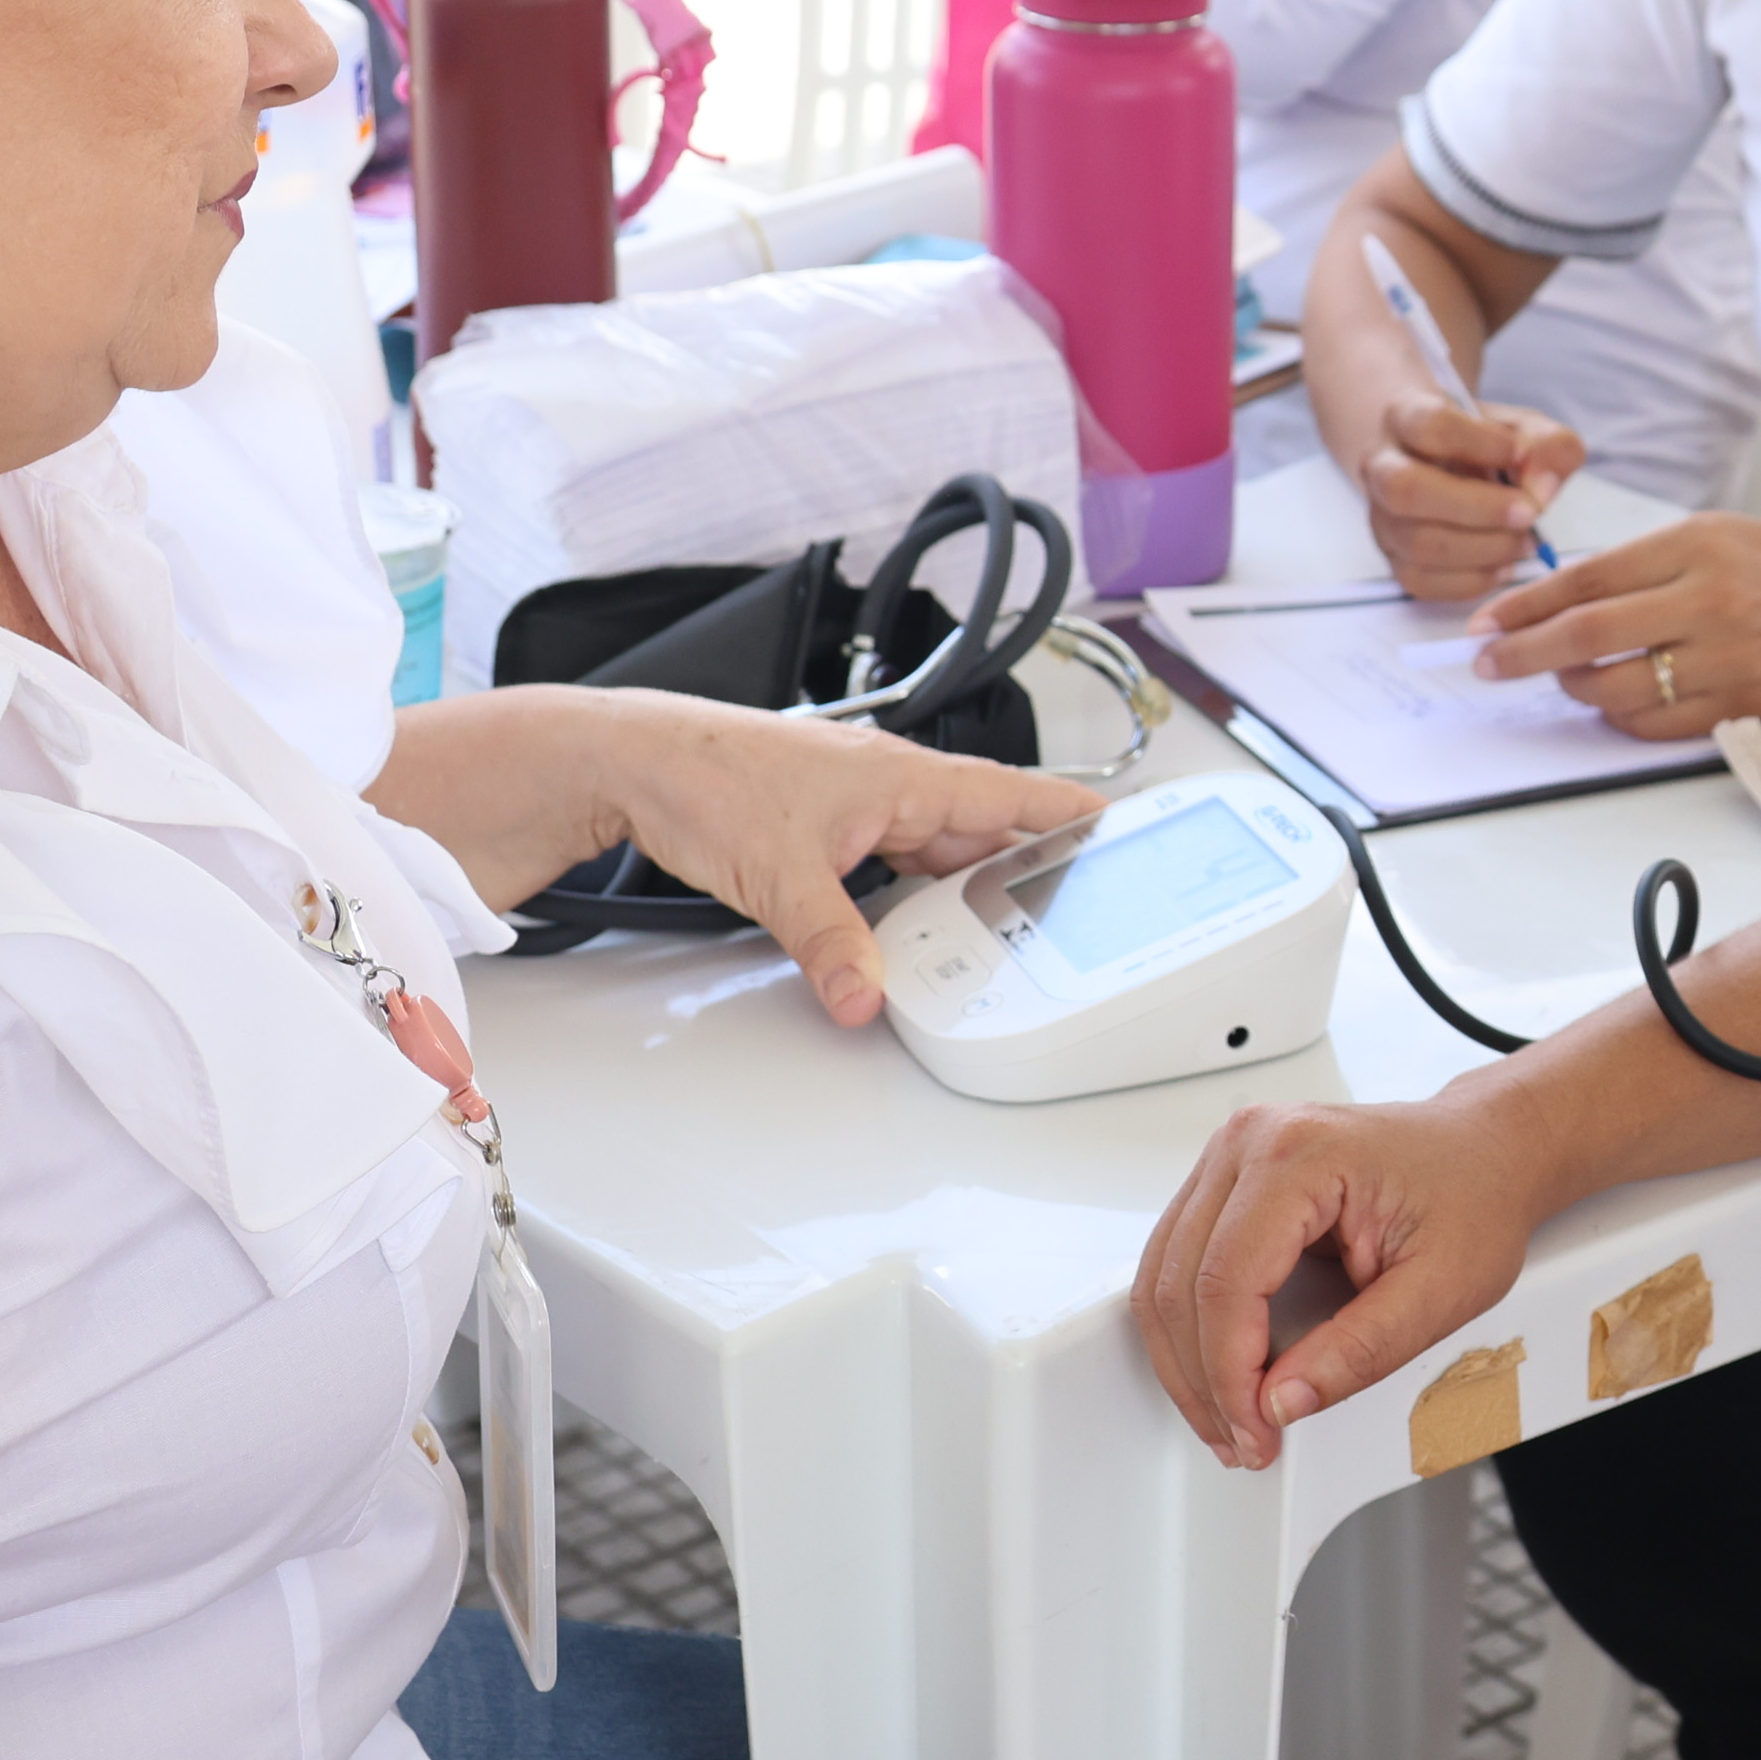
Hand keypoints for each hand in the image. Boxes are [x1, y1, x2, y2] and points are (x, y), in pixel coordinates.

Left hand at [593, 698, 1098, 1028]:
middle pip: (983, 834)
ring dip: (969, 889)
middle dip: (1030, 871)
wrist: (634, 758)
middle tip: (1078, 911)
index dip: (1073, 815)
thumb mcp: (777, 874)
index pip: (1013, 796)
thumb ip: (830, 945)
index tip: (1126, 828)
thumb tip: (866, 1000)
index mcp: (901, 778)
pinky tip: (920, 927)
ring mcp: (859, 806)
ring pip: (938, 851)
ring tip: (1006, 933)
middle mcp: (889, 787)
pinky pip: (897, 862)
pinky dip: (918, 893)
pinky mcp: (827, 825)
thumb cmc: (703, 775)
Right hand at [1128, 1083, 1564, 1467]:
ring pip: (1162, 1274)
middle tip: (1242, 1441)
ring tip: (1228, 1420)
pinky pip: (1180, 1260)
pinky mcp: (1229, 1179)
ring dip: (1185, 1361)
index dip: (1229, 1373)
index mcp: (1301, 1154)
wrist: (1487, 1151)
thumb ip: (1360, 1351)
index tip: (1254, 1431)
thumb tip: (1280, 1402)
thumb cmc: (1474, 1195)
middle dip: (1203, 1379)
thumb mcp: (1441, 1289)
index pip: (1227, 1281)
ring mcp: (1234, 1155)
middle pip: (1180, 1281)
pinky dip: (1192, 1327)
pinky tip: (1222, 1374)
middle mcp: (1252, 1141)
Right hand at [1361, 384, 1579, 599]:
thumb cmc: (1490, 446)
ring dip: (1484, 548)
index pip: (1430, 425)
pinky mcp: (1393, 559)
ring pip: (1417, 542)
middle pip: (1407, 489)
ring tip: (1526, 541)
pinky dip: (1472, 580)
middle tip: (1529, 513)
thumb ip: (1548, 446)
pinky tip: (1505, 564)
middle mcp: (1382, 466)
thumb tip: (1542, 485)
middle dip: (1477, 508)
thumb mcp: (1527, 430)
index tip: (1521, 453)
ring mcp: (1382, 517)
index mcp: (1406, 415)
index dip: (1480, 442)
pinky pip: (1422, 581)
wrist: (1458, 468)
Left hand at [1459, 513, 1760, 736]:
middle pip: (1587, 636)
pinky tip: (1612, 704)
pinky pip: (1658, 726)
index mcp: (1696, 546)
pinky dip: (1622, 719)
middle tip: (1487, 663)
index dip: (1524, 605)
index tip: (1486, 622)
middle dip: (1522, 653)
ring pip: (1618, 689)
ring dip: (1574, 689)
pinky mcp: (1745, 706)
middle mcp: (1709, 602)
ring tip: (1561, 678)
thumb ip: (1644, 566)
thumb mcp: (1716, 534)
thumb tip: (1565, 601)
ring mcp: (1729, 660)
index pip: (1585, 580)